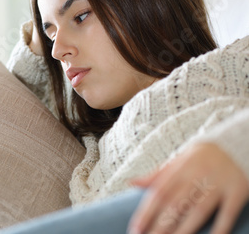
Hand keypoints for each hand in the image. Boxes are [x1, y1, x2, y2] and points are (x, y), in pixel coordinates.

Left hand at [128, 142, 248, 233]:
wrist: (234, 143)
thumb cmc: (201, 157)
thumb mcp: (178, 160)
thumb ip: (157, 175)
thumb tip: (132, 183)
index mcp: (179, 168)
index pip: (159, 193)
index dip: (146, 212)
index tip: (135, 228)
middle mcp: (197, 175)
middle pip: (175, 204)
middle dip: (160, 226)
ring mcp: (217, 183)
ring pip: (198, 210)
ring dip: (183, 230)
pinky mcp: (237, 190)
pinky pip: (227, 213)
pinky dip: (219, 229)